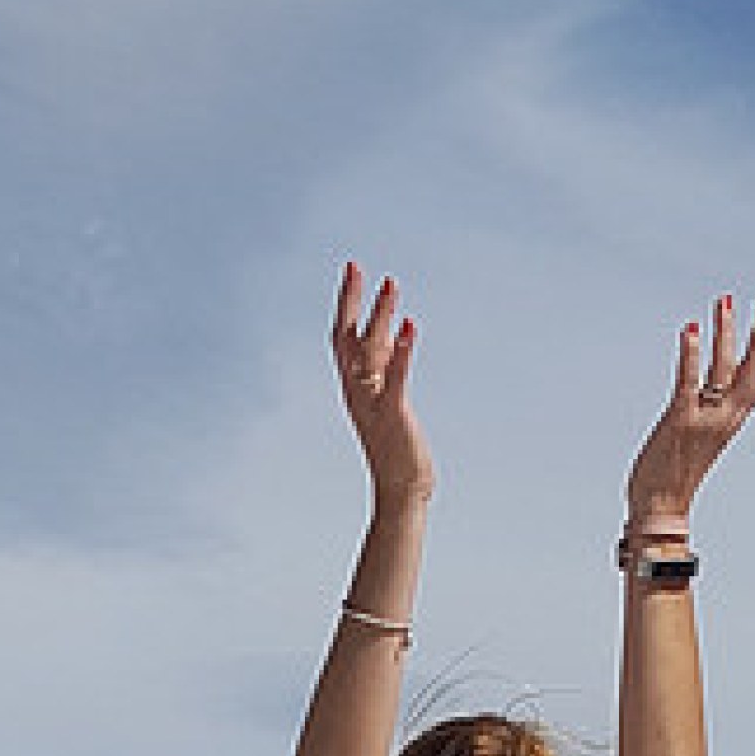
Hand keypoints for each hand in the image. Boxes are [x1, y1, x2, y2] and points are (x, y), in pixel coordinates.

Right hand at [332, 262, 433, 503]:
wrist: (402, 489)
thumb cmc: (397, 445)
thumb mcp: (388, 396)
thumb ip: (387, 366)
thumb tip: (392, 334)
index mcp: (354, 387)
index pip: (342, 338)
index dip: (345, 304)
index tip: (352, 271)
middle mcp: (357, 391)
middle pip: (347, 338)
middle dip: (350, 301)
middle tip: (355, 266)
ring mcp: (373, 403)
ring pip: (371, 352)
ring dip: (381, 315)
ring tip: (391, 283)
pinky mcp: (393, 415)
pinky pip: (396, 377)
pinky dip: (403, 351)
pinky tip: (411, 326)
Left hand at [625, 289, 754, 531]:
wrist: (660, 510)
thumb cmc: (675, 476)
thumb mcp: (701, 437)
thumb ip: (709, 411)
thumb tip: (711, 390)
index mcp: (733, 419)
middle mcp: (725, 417)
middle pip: (753, 368)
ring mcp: (704, 419)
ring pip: (723, 369)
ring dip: (726, 332)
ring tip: (725, 300)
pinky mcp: (679, 422)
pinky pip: (688, 383)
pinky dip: (691, 355)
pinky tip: (692, 329)